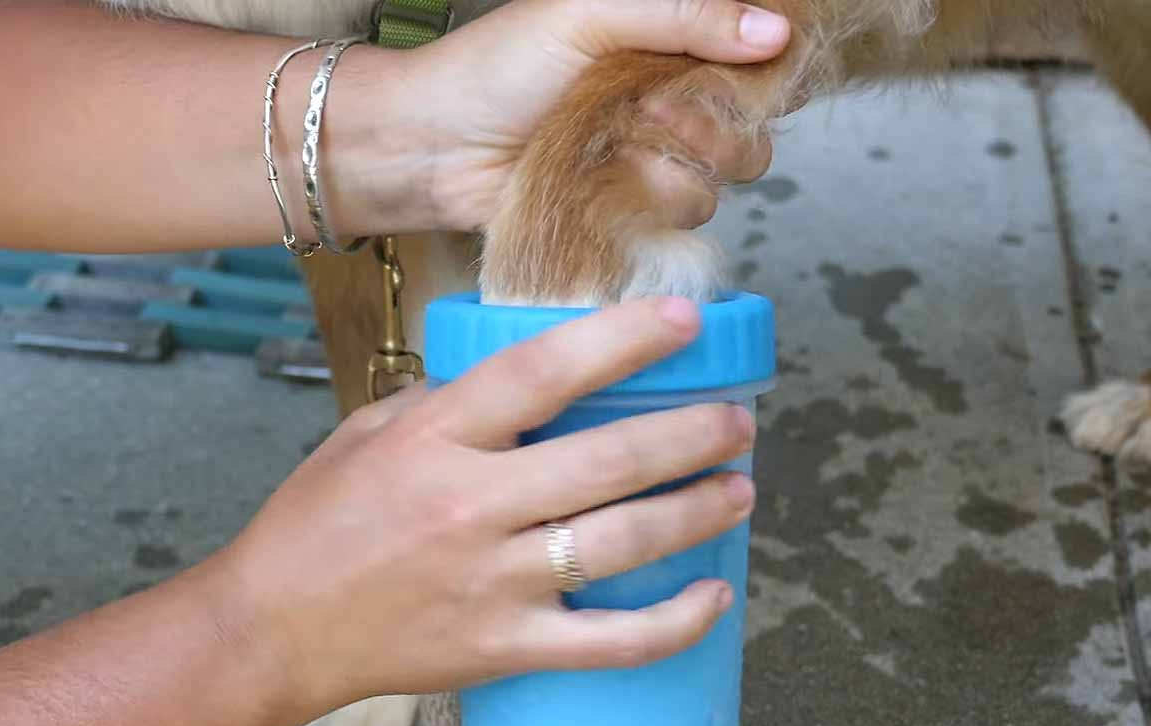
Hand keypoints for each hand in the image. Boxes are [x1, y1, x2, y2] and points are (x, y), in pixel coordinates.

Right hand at [217, 297, 756, 718]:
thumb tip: (530, 376)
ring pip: (622, 543)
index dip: (622, 340)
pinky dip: (674, 622)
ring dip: (698, 512)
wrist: (272, 630)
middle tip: (737, 421)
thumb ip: (449, 400)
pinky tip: (714, 594)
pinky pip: (609, 642)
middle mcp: (471, 506)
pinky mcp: (504, 647)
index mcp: (436, 438)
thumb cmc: (317, 522)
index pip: (542, 372)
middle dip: (691, 434)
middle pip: (607, 460)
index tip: (684, 321)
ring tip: (741, 488)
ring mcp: (492, 582)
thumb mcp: (370, 432)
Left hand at [340, 0, 789, 233]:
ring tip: (621, 142)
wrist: (436, 148)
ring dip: (678, 163)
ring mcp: (652, 159)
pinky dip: (649, 200)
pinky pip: (679, 217)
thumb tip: (776, 32)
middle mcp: (671, 101)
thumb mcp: (591, 13)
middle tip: (659, 109)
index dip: (764, 68)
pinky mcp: (631, 209)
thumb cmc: (497, 68)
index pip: (756, 55)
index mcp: (669, 40)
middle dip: (718, 125)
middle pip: (753, 127)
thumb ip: (685, 13)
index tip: (741, 70)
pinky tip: (606, 181)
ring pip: (722, 178)